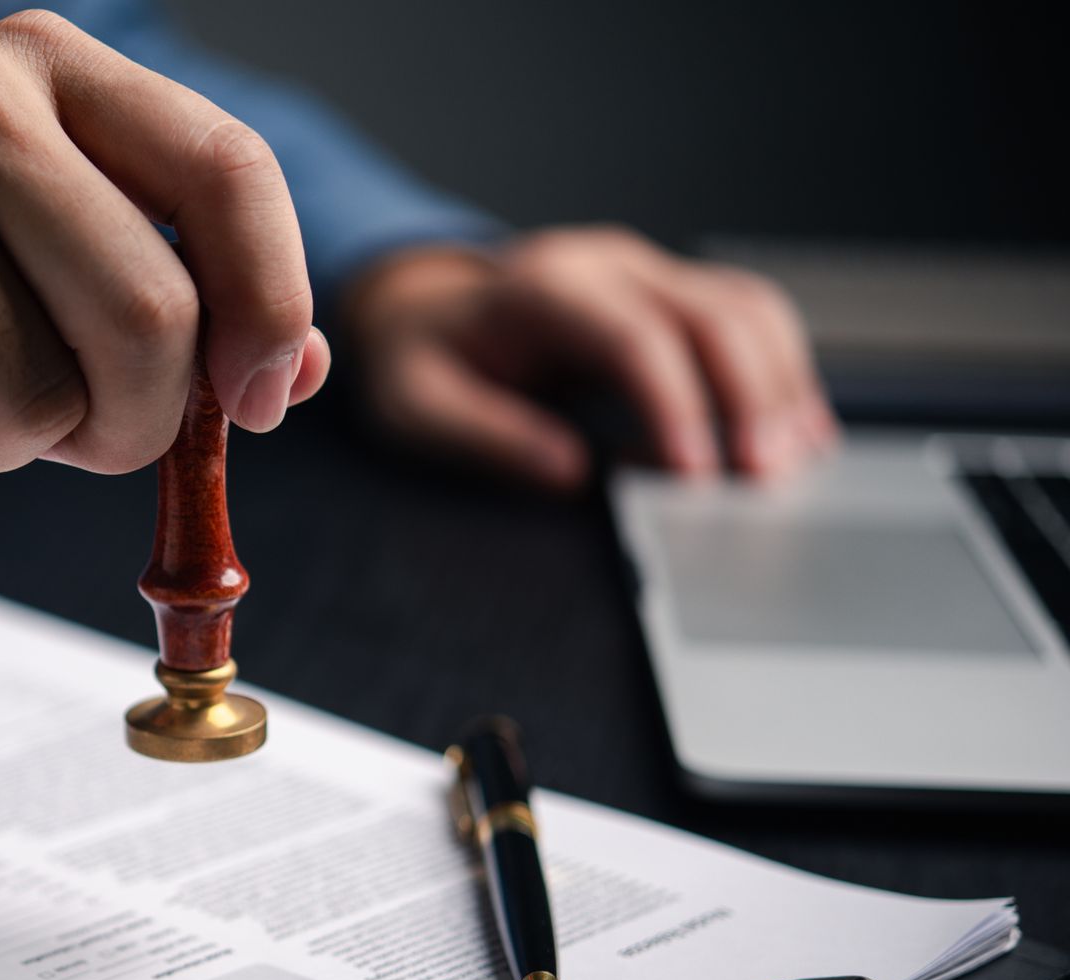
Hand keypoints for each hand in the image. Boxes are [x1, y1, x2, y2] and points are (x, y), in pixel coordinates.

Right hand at [0, 10, 328, 496]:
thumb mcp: (38, 225)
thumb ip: (174, 278)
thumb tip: (290, 371)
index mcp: (48, 67)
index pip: (226, 169)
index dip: (272, 304)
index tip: (257, 398)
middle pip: (148, 316)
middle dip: (136, 421)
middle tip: (84, 429)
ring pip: (37, 405)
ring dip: (11, 444)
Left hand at [343, 227, 837, 490]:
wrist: (426, 309)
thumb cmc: (422, 360)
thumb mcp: (419, 406)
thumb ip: (488, 435)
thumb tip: (570, 472)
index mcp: (543, 286)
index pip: (633, 335)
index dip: (674, 403)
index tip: (696, 474)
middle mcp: (607, 264)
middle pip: (711, 313)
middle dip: (749, 397)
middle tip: (764, 479)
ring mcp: (647, 271)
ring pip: (746, 308)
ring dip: (780, 383)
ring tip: (793, 462)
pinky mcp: (672, 292)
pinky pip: (748, 319)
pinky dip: (782, 371)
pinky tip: (797, 431)